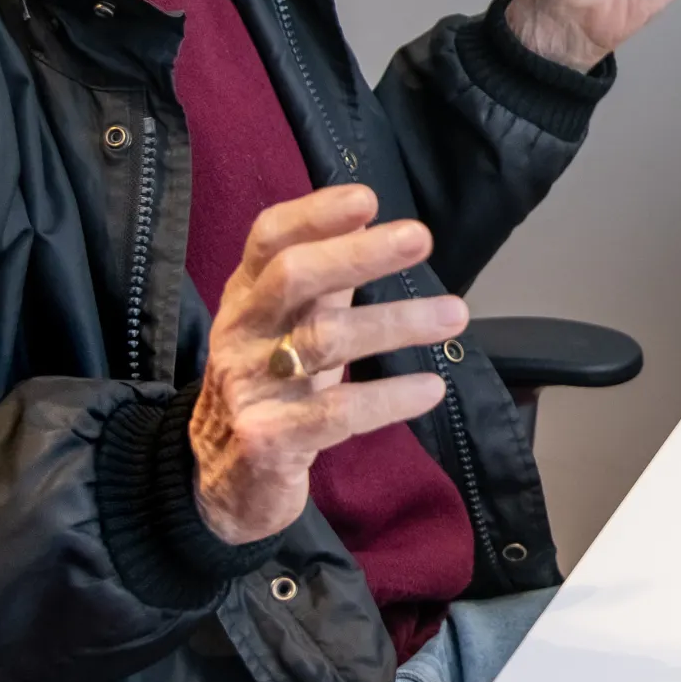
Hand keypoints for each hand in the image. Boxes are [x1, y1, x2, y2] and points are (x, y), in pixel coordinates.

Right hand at [191, 185, 458, 544]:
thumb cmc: (271, 386)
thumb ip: (324, 283)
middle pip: (293, 278)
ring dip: (396, 322)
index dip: (315, 214)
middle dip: (359, 254)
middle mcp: (241, 333)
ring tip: (455, 313)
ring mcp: (249, 386)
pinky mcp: (268, 439)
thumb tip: (371, 224)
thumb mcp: (287, 328)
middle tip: (420, 237)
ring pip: (324, 341)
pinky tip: (431, 388)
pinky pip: (336, 413)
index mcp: (246, 297)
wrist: (225, 482)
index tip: (368, 198)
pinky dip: (390, 398)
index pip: (269, 240)